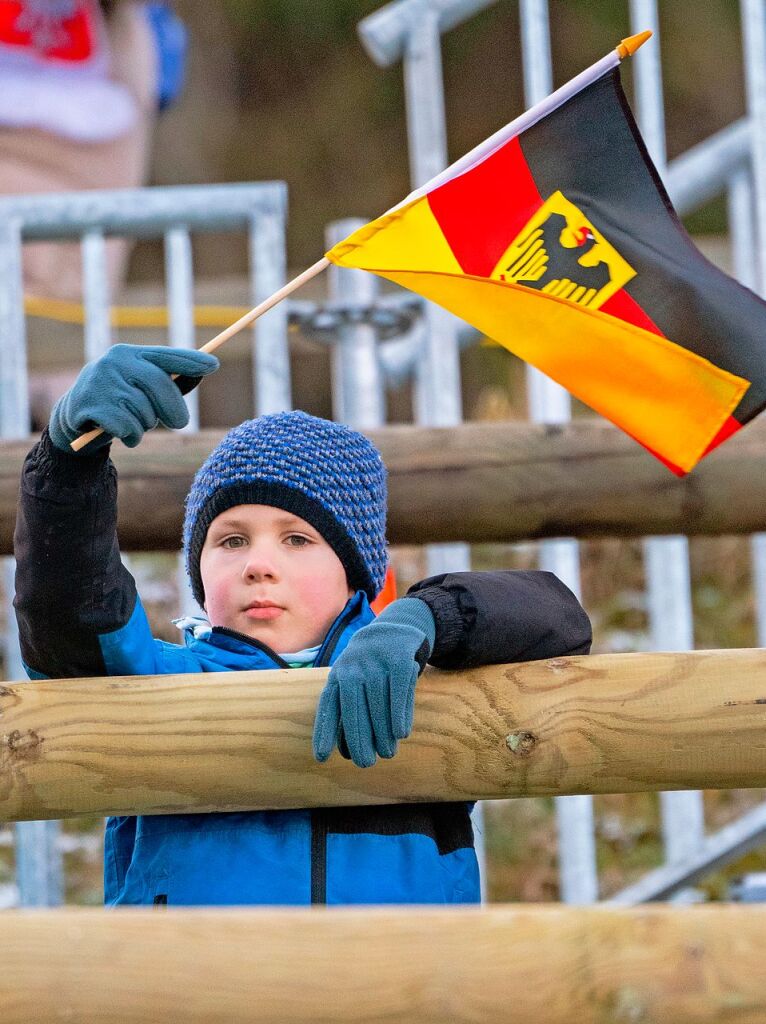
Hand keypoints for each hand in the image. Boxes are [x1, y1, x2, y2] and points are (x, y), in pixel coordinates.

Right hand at [49, 344, 218, 453]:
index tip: (213, 365)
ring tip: (133, 425)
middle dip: (174, 408)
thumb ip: (166, 382)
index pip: (165, 356)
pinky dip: (131, 436)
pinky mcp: (90, 404)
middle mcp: (114, 362)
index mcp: (129, 354)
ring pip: (144, 411)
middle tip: (180, 423)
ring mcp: (100, 382)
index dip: (190, 360)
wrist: (74, 418)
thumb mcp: (139, 389)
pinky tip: (121, 434)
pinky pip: (127, 427)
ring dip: (145, 426)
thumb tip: (202, 372)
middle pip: (159, 385)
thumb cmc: (118, 402)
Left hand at [313, 597, 435, 767]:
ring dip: (382, 732)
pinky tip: (401, 733)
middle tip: (365, 763)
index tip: (320, 757)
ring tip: (387, 753)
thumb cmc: (369, 669)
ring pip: (378, 702)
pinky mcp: (399, 658)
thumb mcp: (352, 682)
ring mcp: (376, 661)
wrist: (392, 631)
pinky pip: (399, 689)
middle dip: (358, 738)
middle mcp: (353, 667)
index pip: (329, 706)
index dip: (324, 731)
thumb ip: (347, 711)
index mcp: (337, 676)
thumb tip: (345, 751)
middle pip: (353, 708)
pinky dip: (400, 712)